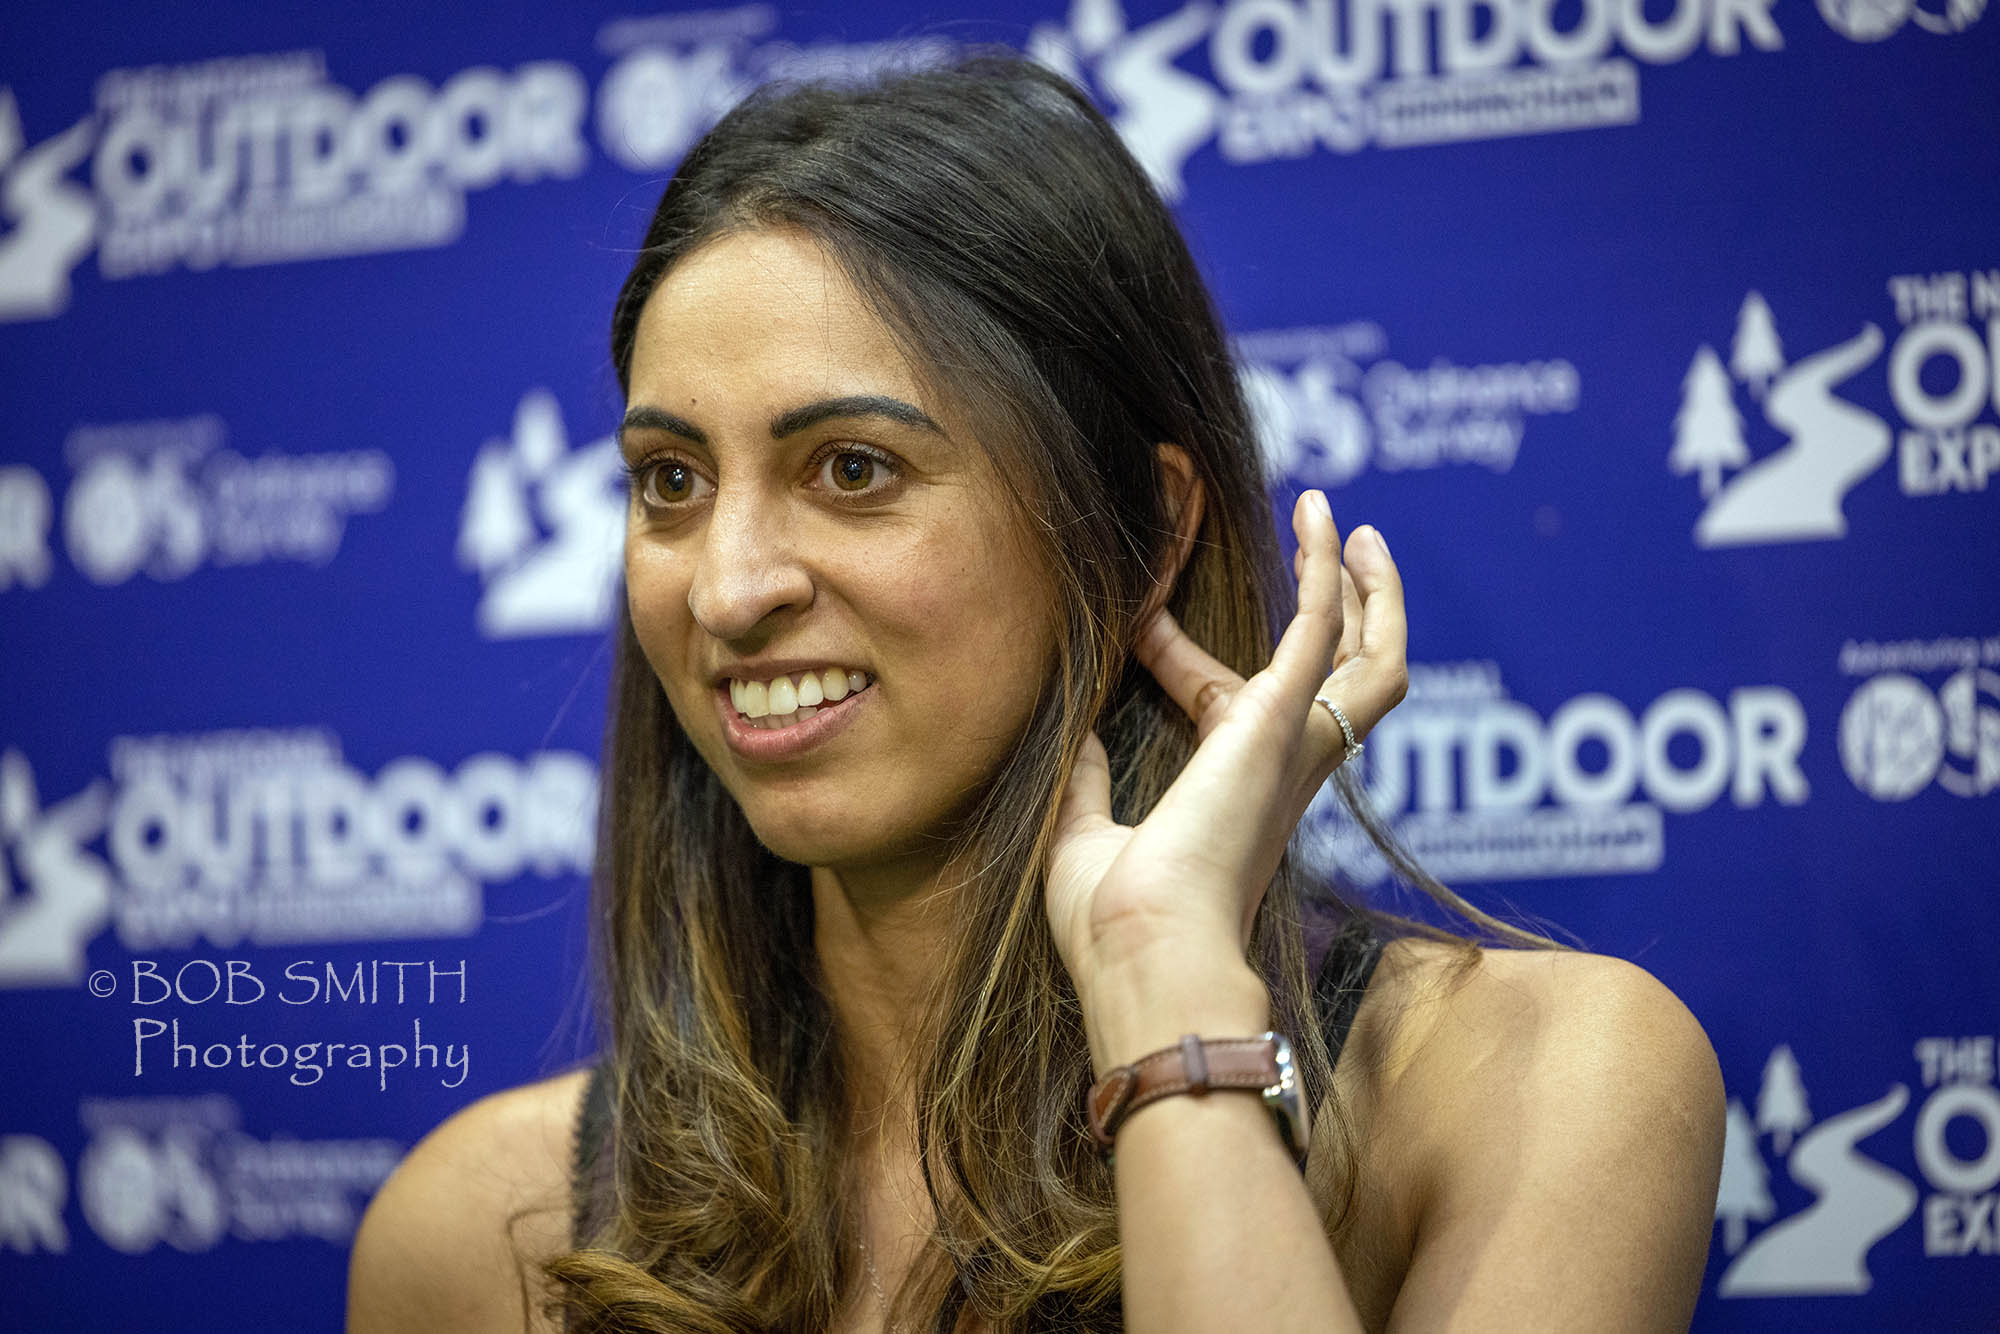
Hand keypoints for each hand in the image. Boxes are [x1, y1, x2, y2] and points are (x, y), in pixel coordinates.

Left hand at [1043, 491, 1408, 1004]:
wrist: (1142, 953)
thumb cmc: (1114, 926)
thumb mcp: (1084, 838)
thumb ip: (1086, 780)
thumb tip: (1076, 730)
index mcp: (1239, 802)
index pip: (1233, 709)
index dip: (1184, 658)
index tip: (1136, 623)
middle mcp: (1284, 776)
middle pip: (1352, 688)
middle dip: (1356, 621)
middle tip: (1348, 556)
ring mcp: (1292, 747)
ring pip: (1374, 664)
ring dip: (1372, 597)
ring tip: (1349, 530)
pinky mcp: (1281, 720)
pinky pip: (1323, 628)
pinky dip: (1327, 568)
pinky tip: (1320, 517)